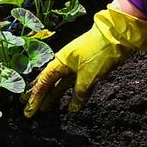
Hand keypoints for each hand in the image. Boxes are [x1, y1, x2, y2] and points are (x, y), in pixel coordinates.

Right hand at [24, 1, 146, 116]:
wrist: (117, 35)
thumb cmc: (98, 51)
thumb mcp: (88, 75)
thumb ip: (79, 93)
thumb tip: (72, 110)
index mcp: (60, 62)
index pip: (43, 82)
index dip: (35, 98)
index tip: (28, 111)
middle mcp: (65, 64)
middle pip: (49, 82)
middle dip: (39, 96)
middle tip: (29, 108)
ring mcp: (76, 66)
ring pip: (61, 84)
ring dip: (53, 96)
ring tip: (46, 109)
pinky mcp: (87, 69)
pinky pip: (73, 85)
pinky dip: (70, 95)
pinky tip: (69, 105)